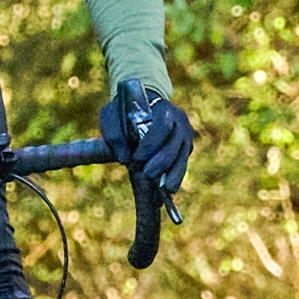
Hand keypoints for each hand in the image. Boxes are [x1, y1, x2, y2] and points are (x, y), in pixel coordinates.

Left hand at [98, 80, 194, 201]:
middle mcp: (179, 122)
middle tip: (147, 176)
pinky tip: (168, 191)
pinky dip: (175, 177)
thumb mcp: (112, 117)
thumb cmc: (124, 112)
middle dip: (161, 162)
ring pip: (182, 157)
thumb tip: (124, 159)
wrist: (141, 107)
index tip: (136, 159)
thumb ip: (114, 135)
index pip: (163, 126)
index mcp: (163, 109)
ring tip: (166, 190)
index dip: (151, 144)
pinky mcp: (186, 149)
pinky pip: (182, 164)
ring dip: (174, 175)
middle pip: (175, 145)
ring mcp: (185, 136)